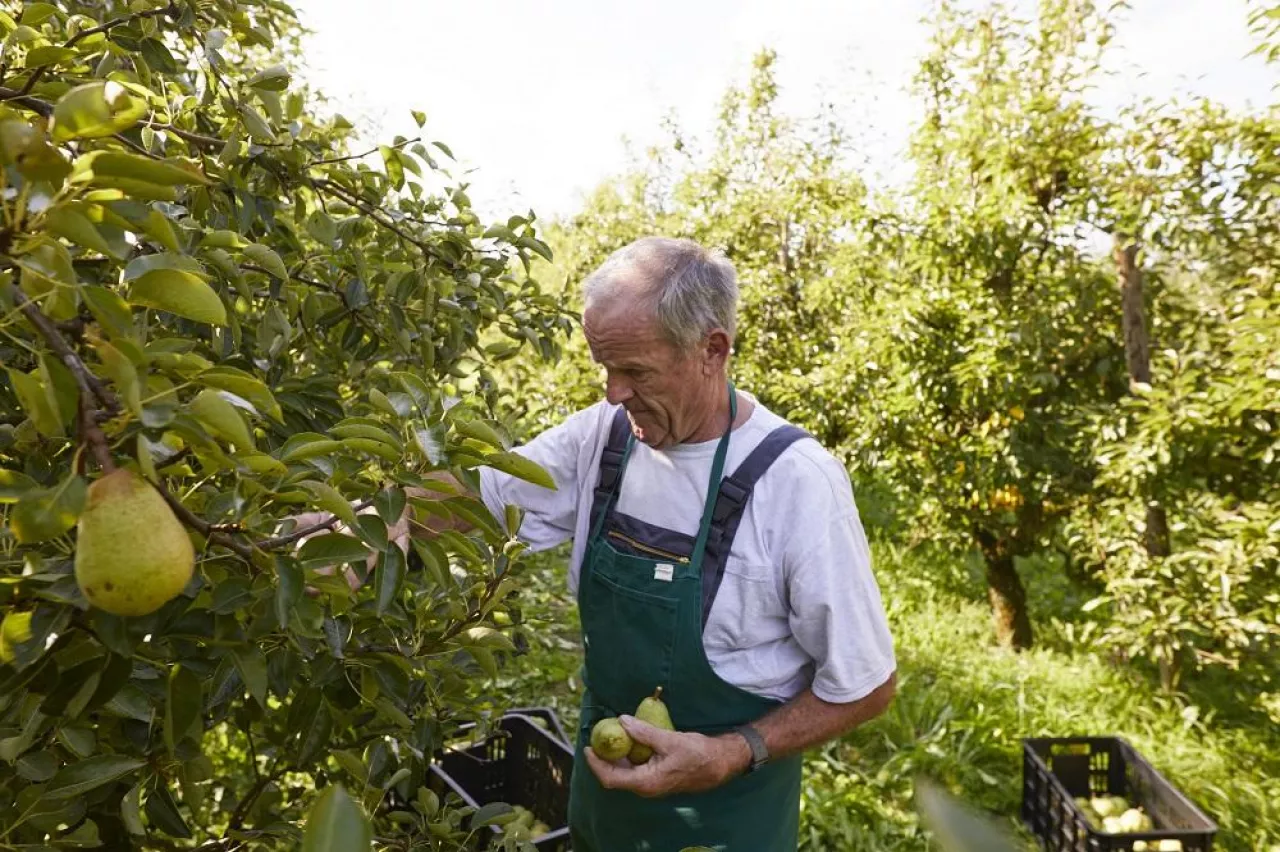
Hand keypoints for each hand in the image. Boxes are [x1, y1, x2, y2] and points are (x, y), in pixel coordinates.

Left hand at [584, 715, 751, 797]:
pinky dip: (628, 755)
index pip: (611, 777)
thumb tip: (622, 720)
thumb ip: (644, 732)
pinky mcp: (657, 777)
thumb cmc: (698, 754)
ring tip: (610, 736)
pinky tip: (629, 739)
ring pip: (625, 772)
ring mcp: (652, 783)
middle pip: (615, 776)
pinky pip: (636, 768)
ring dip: (616, 756)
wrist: (721, 763)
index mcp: (646, 782)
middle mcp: (646, 787)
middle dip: (603, 758)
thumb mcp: (669, 740)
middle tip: (596, 737)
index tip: (587, 747)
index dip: (596, 763)